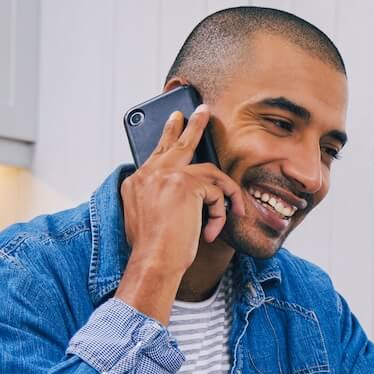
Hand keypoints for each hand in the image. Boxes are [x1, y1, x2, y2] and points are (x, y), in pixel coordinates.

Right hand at [118, 105, 240, 277]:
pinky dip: (220, 214)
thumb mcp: (145, 220)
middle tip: (202, 111)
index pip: (156, 156)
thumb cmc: (150, 249)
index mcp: (135, 182)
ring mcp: (167, 176)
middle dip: (192, 125)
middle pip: (175, 142)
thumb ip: (157, 199)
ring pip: (208, 169)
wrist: (152, 261)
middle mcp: (148, 174)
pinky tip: (211, 232)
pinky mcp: (187, 185)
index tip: (174, 124)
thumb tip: (181, 196)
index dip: (167, 141)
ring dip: (227, 187)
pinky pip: (217, 193)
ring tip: (237, 203)